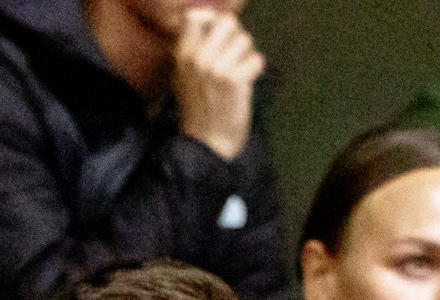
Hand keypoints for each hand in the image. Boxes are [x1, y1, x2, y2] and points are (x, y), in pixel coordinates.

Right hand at [172, 9, 262, 162]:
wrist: (208, 143)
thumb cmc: (200, 108)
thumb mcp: (184, 76)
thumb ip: (192, 46)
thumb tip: (206, 16)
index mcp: (182, 55)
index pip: (197, 17)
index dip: (213, 22)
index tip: (219, 39)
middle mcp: (197, 57)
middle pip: (227, 23)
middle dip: (235, 38)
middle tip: (233, 58)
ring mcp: (216, 67)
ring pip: (245, 41)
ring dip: (246, 57)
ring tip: (236, 75)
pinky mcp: (234, 79)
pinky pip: (256, 60)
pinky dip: (255, 72)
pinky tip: (244, 85)